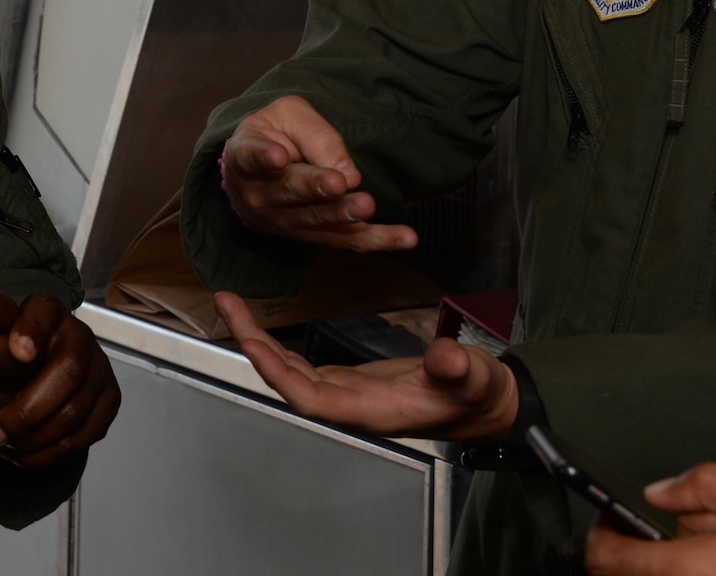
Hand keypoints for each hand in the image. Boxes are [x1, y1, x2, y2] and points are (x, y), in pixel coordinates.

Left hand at [0, 296, 121, 467]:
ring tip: (4, 447)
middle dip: (27, 412)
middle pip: (67, 374)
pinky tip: (23, 455)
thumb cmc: (9, 357)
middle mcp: (81, 337)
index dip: (32, 332)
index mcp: (50, 314)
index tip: (18, 353)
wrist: (34, 369)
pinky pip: (85, 436)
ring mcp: (100, 369)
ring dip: (35, 439)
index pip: (43, 316)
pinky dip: (50, 453)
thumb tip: (19, 355)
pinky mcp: (108, 402)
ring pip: (75, 413)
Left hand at [216, 293, 517, 441]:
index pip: (311, 398)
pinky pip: (305, 367)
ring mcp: (349, 395)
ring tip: (234, 306)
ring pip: (293, 373)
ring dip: (262, 343)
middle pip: (290, 382)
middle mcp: (352, 406)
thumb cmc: (480, 396)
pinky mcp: (352, 382)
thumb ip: (460, 369)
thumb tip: (446, 357)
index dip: (278, 374)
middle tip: (227, 304)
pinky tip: (263, 328)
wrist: (488, 406)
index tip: (250, 342)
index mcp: (373, 411)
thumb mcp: (477, 378)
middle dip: (255, 346)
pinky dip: (281, 347)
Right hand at [218, 96, 416, 251]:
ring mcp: (287, 222)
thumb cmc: (274, 136)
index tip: (277, 156)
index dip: (264, 157)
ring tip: (366, 206)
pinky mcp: (315, 235)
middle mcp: (262, 196)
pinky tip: (406, 238)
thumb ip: (315, 136)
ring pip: (318, 221)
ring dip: (344, 216)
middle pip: (289, 193)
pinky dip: (377, 239)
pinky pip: (347, 240)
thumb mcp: (288, 116)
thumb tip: (348, 174)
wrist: (256, 177)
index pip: (252, 157)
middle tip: (336, 183)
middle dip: (315, 188)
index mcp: (247, 159)